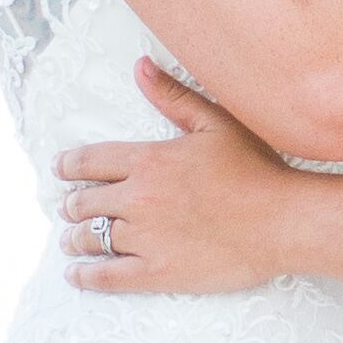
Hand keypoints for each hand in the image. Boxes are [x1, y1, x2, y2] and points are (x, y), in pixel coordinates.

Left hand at [54, 63, 307, 296]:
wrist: (282, 222)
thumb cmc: (256, 170)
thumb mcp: (215, 123)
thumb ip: (173, 96)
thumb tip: (140, 67)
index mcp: (147, 160)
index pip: (89, 161)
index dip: (68, 166)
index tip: (60, 170)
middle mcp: (136, 198)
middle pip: (83, 202)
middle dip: (72, 205)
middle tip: (70, 209)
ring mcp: (143, 238)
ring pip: (90, 239)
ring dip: (74, 238)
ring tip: (71, 241)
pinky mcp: (154, 272)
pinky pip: (105, 276)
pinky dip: (84, 275)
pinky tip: (75, 274)